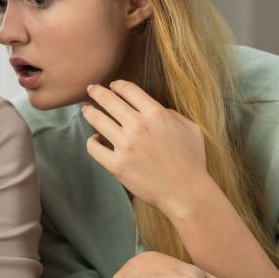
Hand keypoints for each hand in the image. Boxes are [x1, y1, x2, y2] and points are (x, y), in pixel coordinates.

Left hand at [82, 80, 209, 214]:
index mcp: (156, 114)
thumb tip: (151, 107)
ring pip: (97, 120)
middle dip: (97, 92)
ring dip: (89, 112)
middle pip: (108, 100)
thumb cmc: (192, 161)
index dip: (117, 85)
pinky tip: (95, 139)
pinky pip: (93, 147)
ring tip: (86, 110)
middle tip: (91, 89)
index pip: (128, 90)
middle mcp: (138, 126)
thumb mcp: (190, 128)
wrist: (187, 192)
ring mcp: (125, 145)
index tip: (112, 85)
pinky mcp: (116, 164)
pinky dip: (91, 141)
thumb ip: (170, 113)